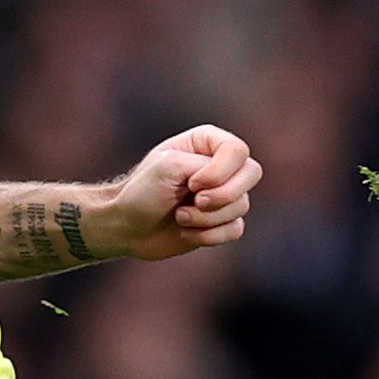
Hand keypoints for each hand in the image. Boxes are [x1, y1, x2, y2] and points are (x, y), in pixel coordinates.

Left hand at [98, 124, 260, 261]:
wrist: (126, 226)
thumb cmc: (142, 192)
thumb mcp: (168, 166)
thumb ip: (205, 167)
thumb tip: (231, 190)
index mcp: (207, 143)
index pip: (237, 150)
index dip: (220, 172)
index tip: (192, 183)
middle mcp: (220, 166)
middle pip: (252, 174)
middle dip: (223, 195)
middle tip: (195, 201)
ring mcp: (223, 194)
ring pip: (241, 205)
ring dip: (206, 218)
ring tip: (180, 216)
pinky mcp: (222, 222)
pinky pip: (236, 229)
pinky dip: (209, 235)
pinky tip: (186, 231)